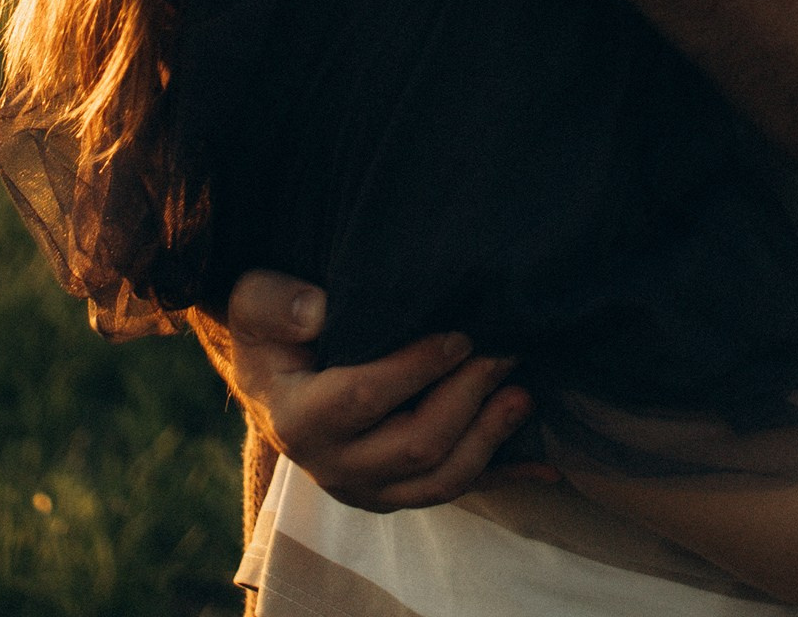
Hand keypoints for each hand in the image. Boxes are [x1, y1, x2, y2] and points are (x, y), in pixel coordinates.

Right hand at [226, 271, 554, 510]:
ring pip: (439, 481)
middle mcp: (332, 466)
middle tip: (504, 351)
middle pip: (415, 446)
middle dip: (468, 396)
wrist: (272, 379)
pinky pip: (451, 492)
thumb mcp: (256, 302)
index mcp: (296, 418)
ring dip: (489, 437)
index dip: (416, 368)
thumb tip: (320, 311)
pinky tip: (541, 462)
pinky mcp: (394, 494)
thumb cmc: (270, 331)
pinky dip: (498, 476)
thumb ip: (278, 304)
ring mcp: (366, 488)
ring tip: (522, 392)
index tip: (459, 335)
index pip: (363, 398)